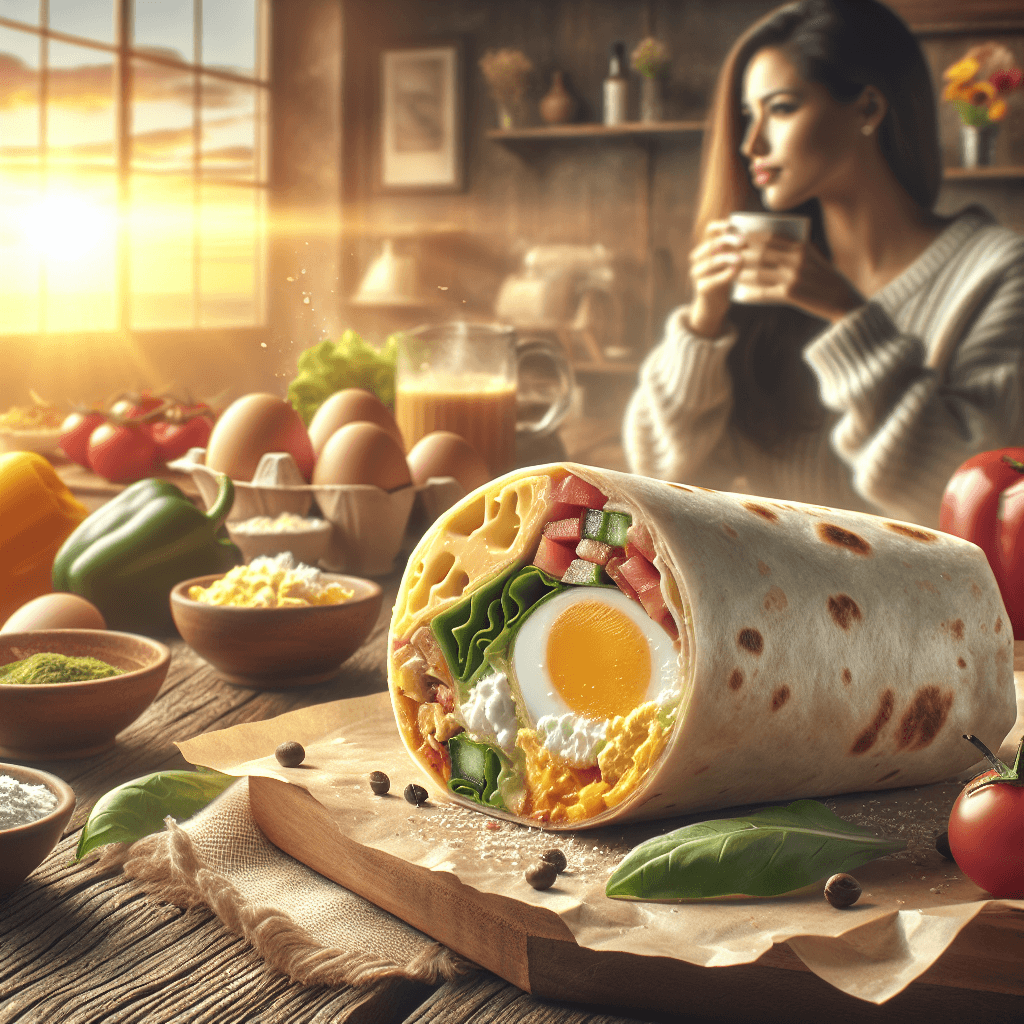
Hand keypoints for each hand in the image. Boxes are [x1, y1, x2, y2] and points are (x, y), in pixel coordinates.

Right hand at [687, 220, 741, 337]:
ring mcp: (697, 275)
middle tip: (743, 241)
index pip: (710, 231)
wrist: (713, 307)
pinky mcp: (701, 288)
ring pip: (711, 262)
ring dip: (727, 258)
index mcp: (706, 250)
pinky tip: (736, 271)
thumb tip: (749, 236)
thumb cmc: (724, 282)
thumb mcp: (730, 262)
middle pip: (711, 245)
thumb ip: (736, 249)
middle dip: (727, 241)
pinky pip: (713, 280)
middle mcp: (698, 260)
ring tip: (741, 258)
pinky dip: (726, 274)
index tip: (735, 225)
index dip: (721, 226)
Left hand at [733, 233, 863, 322]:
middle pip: (760, 254)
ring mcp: (793, 277)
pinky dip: (750, 293)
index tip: (737, 238)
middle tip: (727, 255)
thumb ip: (797, 248)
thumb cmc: (826, 278)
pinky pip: (764, 293)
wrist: (841, 300)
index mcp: (802, 247)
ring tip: (731, 274)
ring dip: (742, 274)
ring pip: (758, 273)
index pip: (770, 238)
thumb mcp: (814, 257)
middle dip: (741, 254)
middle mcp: (796, 259)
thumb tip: (773, 241)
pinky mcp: (790, 294)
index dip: (751, 238)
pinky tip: (741, 294)